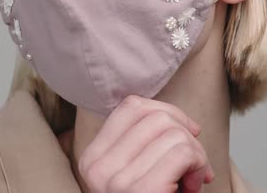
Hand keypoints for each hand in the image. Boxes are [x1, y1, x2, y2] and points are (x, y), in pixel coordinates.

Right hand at [78, 95, 214, 192]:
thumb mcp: (133, 173)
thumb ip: (138, 144)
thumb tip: (170, 116)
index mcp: (92, 158)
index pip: (130, 107)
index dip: (166, 111)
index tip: (184, 132)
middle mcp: (97, 167)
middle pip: (154, 117)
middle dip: (185, 135)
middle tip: (191, 163)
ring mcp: (116, 180)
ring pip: (173, 133)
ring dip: (196, 154)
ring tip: (191, 178)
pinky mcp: (141, 191)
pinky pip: (182, 153)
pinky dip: (198, 164)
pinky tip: (192, 184)